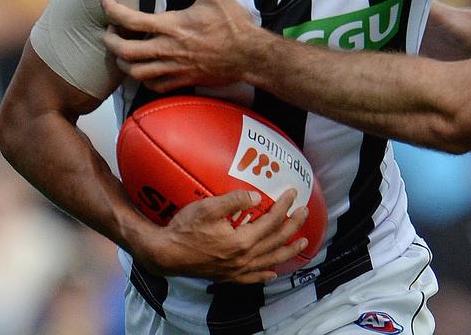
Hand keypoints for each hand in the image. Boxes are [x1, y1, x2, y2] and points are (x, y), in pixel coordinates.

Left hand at [102, 0, 258, 90]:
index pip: (131, 20)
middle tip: (108, 32)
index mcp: (172, 26)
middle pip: (125, 52)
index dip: (112, 10)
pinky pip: (156, 86)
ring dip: (123, 64)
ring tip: (122, 54)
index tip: (106, 2)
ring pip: (137, 72)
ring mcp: (175, 67)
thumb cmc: (232, 24)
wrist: (250, 55)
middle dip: (110, 42)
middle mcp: (168, 49)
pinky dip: (146, 80)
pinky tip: (146, 72)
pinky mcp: (184, 79)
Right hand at [133, 189, 310, 283]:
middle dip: (294, 225)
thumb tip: (258, 198)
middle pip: (276, 240)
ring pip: (270, 260)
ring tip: (302, 243)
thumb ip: (235, 200)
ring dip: (288, 250)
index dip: (285, 206)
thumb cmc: (184, 229)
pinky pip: (252, 279)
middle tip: (305, 212)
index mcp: (242, 241)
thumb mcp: (208, 208)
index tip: (293, 192)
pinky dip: (265, 275)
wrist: (165, 255)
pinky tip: (273, 273)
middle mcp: (244, 258)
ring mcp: (237, 270)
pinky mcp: (228, 277)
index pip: (271, 221)